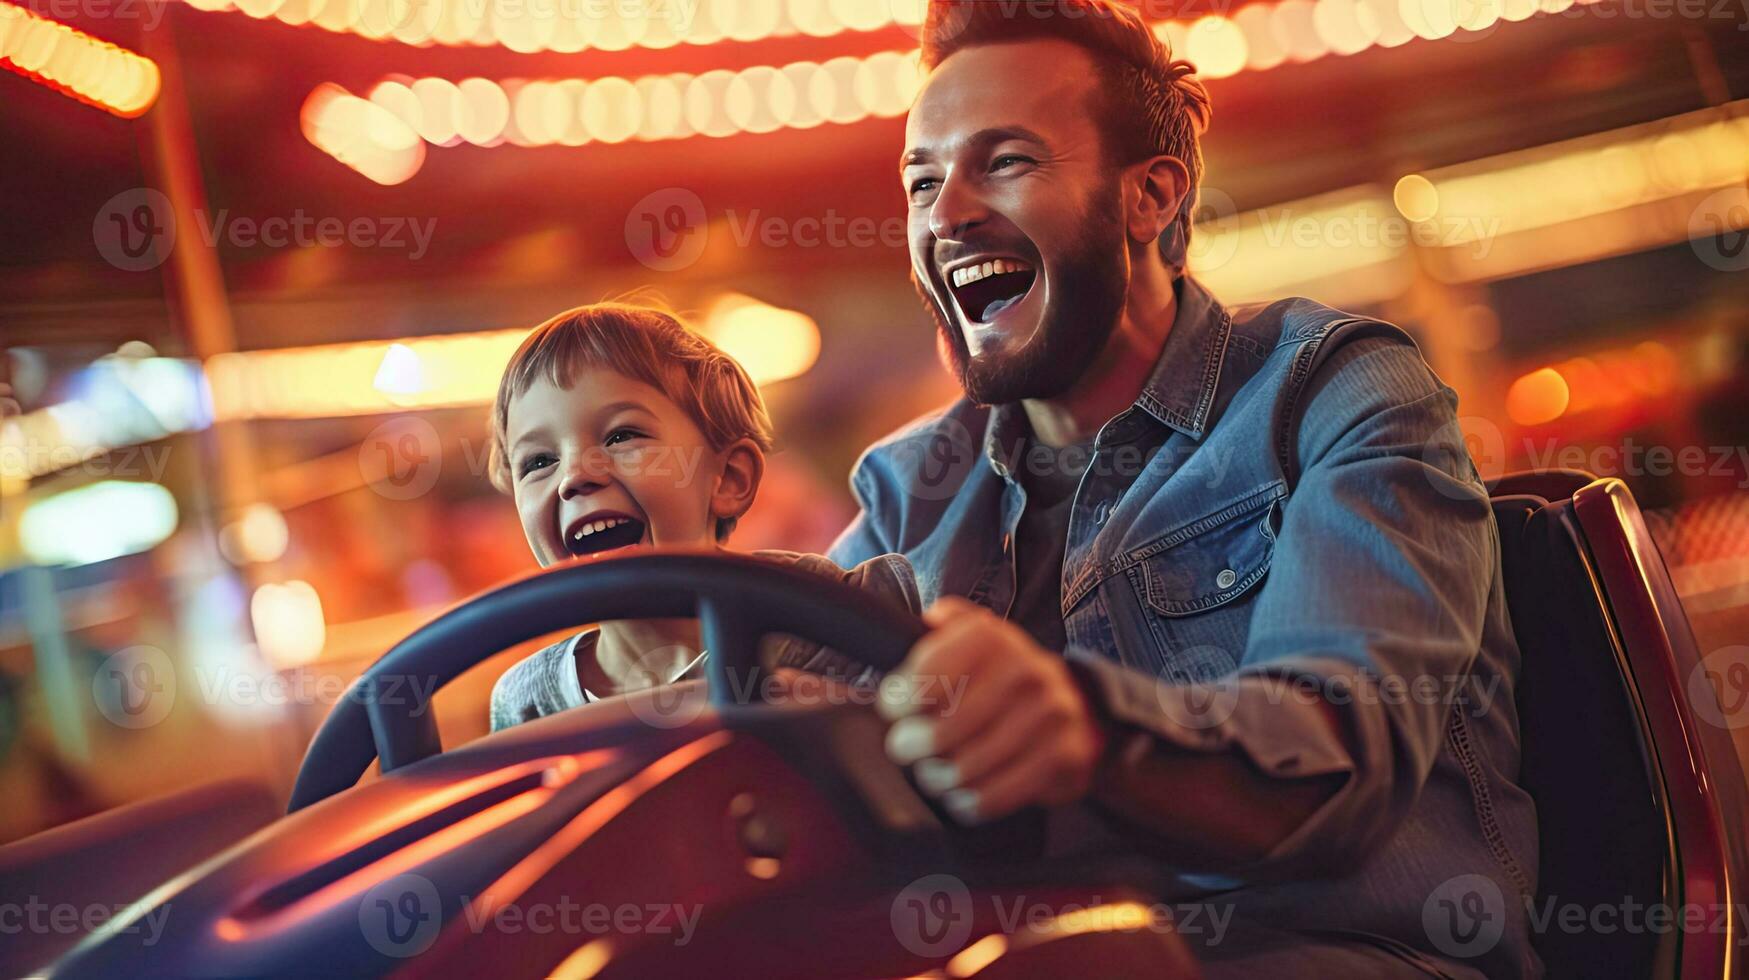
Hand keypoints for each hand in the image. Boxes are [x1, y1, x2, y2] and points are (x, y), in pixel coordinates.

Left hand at [878, 597, 1105, 823]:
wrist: (1074, 707)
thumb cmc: (1001, 679)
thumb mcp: (973, 640)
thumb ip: (942, 629)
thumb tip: (926, 622)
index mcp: (993, 637)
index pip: (931, 671)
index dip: (902, 697)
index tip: (895, 710)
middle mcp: (1027, 669)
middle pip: (948, 725)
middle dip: (914, 744)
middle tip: (906, 748)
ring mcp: (1050, 712)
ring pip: (972, 764)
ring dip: (941, 778)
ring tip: (933, 775)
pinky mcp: (1064, 752)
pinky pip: (1002, 790)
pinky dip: (973, 801)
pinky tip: (962, 798)